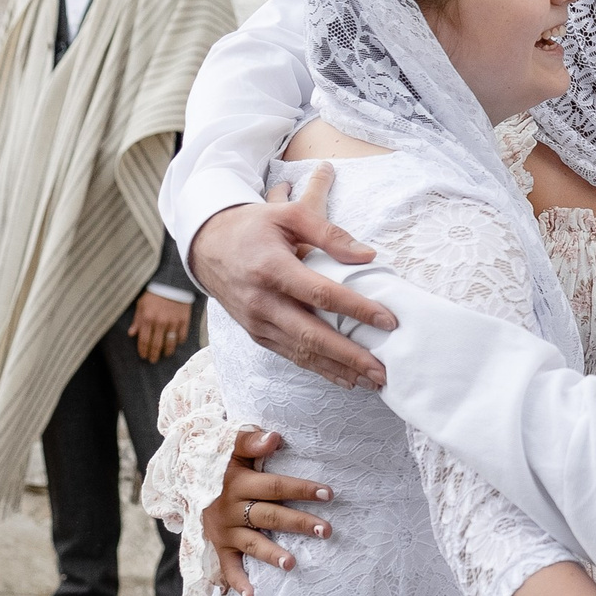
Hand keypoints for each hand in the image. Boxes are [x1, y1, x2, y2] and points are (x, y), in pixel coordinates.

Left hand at [129, 292, 192, 361]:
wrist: (173, 283)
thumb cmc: (154, 293)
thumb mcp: (141, 304)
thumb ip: (137, 320)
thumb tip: (132, 334)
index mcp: (148, 319)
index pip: (144, 340)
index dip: (143, 350)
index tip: (143, 356)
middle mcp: (160, 322)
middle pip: (157, 344)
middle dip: (154, 354)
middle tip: (153, 360)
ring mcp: (173, 322)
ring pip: (170, 343)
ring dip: (167, 351)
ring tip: (165, 355)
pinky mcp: (184, 320)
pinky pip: (182, 335)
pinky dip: (179, 341)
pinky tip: (176, 343)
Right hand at [187, 165, 392, 389]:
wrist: (207, 246)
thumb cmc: (254, 227)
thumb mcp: (289, 215)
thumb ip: (329, 233)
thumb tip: (368, 256)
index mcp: (271, 269)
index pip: (321, 294)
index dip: (357, 309)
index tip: (389, 320)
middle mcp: (261, 301)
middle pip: (312, 335)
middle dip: (350, 357)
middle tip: (383, 371)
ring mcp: (256, 322)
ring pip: (302, 353)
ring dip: (339, 370)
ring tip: (372, 381)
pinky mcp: (256, 334)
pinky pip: (291, 356)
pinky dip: (319, 369)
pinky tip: (345, 378)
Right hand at [204, 428, 332, 595]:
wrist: (182, 480)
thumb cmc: (218, 461)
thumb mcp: (230, 445)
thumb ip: (251, 441)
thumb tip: (275, 437)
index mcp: (238, 483)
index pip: (274, 486)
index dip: (300, 489)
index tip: (327, 493)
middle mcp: (230, 508)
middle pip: (270, 516)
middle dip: (298, 523)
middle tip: (326, 530)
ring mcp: (224, 530)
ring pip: (252, 543)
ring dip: (272, 555)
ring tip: (292, 564)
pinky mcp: (218, 546)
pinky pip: (227, 567)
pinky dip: (237, 583)